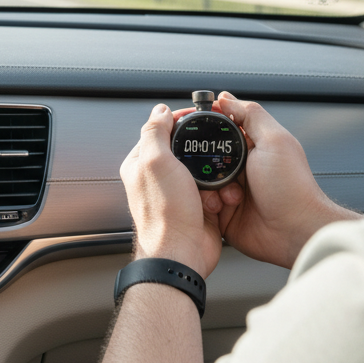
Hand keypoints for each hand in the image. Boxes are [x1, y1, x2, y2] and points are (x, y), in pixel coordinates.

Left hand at [120, 103, 224, 277]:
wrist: (181, 252)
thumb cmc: (165, 213)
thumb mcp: (157, 162)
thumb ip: (155, 132)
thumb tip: (160, 110)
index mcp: (141, 164)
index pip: (161, 130)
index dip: (181, 120)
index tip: (200, 116)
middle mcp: (156, 178)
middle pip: (185, 149)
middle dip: (203, 148)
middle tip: (216, 146)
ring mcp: (177, 193)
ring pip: (203, 168)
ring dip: (214, 172)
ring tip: (217, 179)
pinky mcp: (195, 206)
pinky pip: (214, 189)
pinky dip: (222, 189)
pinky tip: (222, 194)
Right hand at [209, 92, 358, 268]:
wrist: (294, 232)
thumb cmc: (292, 189)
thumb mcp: (274, 142)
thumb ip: (251, 115)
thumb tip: (225, 98)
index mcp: (251, 146)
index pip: (220, 129)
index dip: (204, 127)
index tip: (188, 127)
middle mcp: (239, 167)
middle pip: (203, 155)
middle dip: (199, 162)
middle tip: (206, 169)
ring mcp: (229, 190)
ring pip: (198, 181)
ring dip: (205, 187)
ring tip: (223, 195)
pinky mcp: (222, 212)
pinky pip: (201, 203)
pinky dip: (204, 205)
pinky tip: (219, 208)